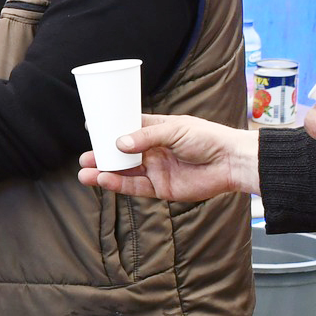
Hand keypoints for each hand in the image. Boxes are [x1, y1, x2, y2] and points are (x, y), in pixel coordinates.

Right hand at [78, 114, 258, 201]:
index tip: (90, 127)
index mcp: (157, 130)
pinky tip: (104, 180)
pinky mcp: (161, 188)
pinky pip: (135, 187)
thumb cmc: (208, 138)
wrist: (230, 162)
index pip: (128, 128)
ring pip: (124, 172)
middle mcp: (153, 150)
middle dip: (102, 155)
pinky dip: (119, 184)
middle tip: (85, 157)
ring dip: (105, 172)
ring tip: (84, 172)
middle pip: (121, 153)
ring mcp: (156, 169)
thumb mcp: (175, 130)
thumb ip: (146, 137)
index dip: (110, 129)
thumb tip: (119, 144)